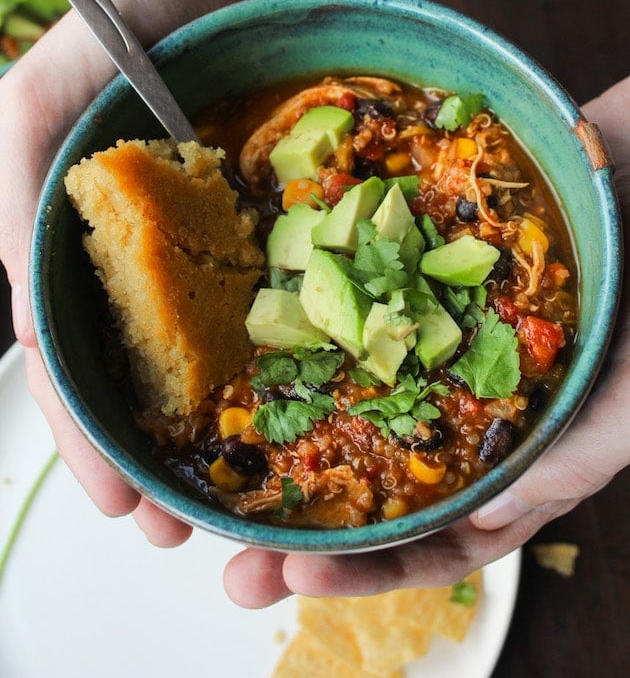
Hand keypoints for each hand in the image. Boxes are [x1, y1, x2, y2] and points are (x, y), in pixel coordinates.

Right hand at [0, 0, 298, 547]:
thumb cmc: (98, 34)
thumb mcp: (28, 117)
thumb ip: (22, 216)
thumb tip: (34, 333)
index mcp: (72, 254)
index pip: (73, 368)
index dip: (92, 441)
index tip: (121, 504)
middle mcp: (136, 263)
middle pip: (141, 380)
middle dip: (158, 461)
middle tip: (187, 532)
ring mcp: (199, 245)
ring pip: (207, 355)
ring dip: (220, 428)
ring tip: (241, 495)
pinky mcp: (258, 222)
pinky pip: (269, 294)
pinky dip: (278, 348)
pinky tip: (300, 396)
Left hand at [223, 77, 629, 606]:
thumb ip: (572, 458)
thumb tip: (484, 523)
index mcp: (519, 448)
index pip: (442, 535)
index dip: (371, 565)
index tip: (295, 574)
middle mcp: (463, 396)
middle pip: (375, 477)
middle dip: (301, 519)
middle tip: (227, 555)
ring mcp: (432, 330)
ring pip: (346, 388)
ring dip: (281, 423)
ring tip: (214, 457)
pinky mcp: (412, 266)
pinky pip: (349, 293)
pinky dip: (301, 311)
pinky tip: (251, 329)